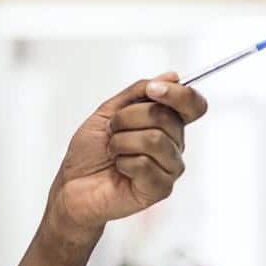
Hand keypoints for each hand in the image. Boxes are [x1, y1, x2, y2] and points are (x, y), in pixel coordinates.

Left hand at [45, 73, 207, 246]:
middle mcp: (173, 145)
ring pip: (154, 139)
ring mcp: (169, 168)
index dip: (178, 94)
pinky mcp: (160, 189)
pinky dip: (122, 162)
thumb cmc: (90, 151)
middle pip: (166, 117)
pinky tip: (118, 169)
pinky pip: (145, 164)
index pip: (193, 105)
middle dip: (127, 117)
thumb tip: (172, 76)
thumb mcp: (108, 112)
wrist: (72, 184)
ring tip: (112, 151)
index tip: (152, 90)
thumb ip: (137, 93)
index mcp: (166, 124)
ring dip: (121, 141)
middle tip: (112, 130)